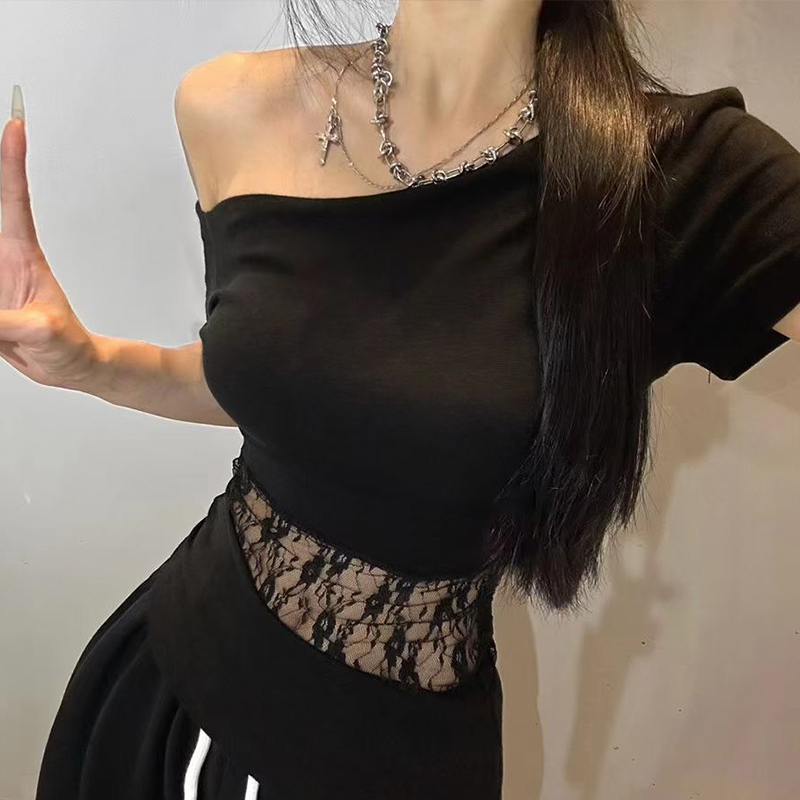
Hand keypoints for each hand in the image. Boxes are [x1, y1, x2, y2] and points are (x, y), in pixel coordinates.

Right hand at [0, 94, 100, 389]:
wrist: (67, 366)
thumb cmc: (67, 344)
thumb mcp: (40, 332)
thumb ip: (4, 322)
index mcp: (21, 256)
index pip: (15, 200)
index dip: (12, 163)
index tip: (16, 125)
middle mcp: (0, 258)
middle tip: (7, 132)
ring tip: (1, 278)